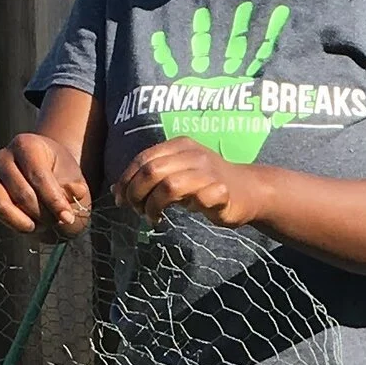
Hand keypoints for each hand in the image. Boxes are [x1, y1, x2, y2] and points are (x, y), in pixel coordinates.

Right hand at [0, 131, 90, 236]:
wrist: (45, 177)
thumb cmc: (61, 177)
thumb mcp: (74, 180)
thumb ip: (75, 187)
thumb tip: (77, 191)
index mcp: (26, 144)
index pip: (38, 176)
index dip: (54, 200)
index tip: (68, 217)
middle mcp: (3, 157)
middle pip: (22, 193)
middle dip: (42, 214)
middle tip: (56, 221)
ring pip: (1, 205)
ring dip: (23, 222)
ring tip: (40, 225)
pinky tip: (9, 224)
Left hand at [115, 139, 272, 229]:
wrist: (250, 190)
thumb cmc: (207, 183)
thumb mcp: (175, 174)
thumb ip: (148, 178)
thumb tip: (116, 189)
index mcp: (179, 146)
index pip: (142, 159)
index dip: (126, 180)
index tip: (121, 200)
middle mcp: (193, 154)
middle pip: (151, 171)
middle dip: (135, 193)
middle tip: (135, 210)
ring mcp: (209, 172)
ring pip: (169, 185)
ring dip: (153, 205)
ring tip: (153, 217)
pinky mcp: (221, 191)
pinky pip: (197, 199)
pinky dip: (181, 211)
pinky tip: (175, 219)